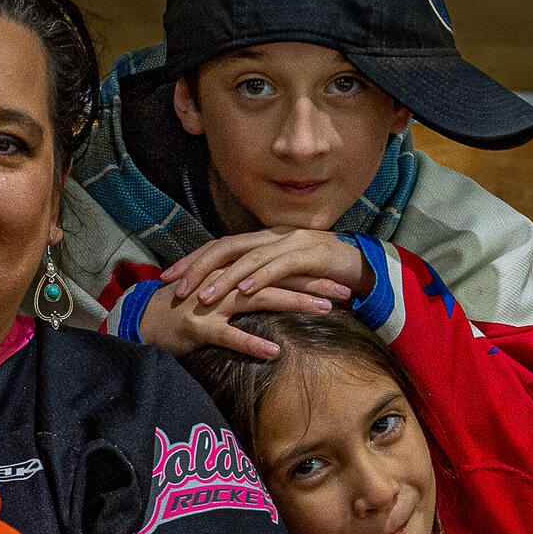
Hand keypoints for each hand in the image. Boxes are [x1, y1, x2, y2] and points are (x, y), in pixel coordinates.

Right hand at [138, 281, 332, 357]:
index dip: (310, 274)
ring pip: (259, 300)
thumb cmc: (183, 310)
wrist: (142, 319)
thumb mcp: (218, 296)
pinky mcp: (198, 326)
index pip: (278, 270)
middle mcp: (225, 283)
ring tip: (324, 309)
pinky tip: (274, 352)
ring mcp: (211, 303)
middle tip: (346, 291)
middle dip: (313, 284)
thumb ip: (246, 294)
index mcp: (232, 275)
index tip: (341, 280)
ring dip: (293, 303)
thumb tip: (279, 298)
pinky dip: (251, 343)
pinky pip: (228, 335)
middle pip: (276, 279)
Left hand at [161, 229, 369, 307]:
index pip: (219, 246)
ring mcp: (290, 243)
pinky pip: (279, 266)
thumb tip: (227, 291)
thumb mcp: (283, 274)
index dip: (192, 260)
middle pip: (225, 247)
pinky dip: (260, 278)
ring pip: (248, 258)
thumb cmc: (320, 274)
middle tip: (175, 288)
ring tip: (202, 297)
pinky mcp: (309, 254)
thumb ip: (258, 276)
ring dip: (223, 279)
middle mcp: (271, 236)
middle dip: (197, 267)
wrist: (364, 266)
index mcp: (262, 239)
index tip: (167, 277)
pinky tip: (244, 292)